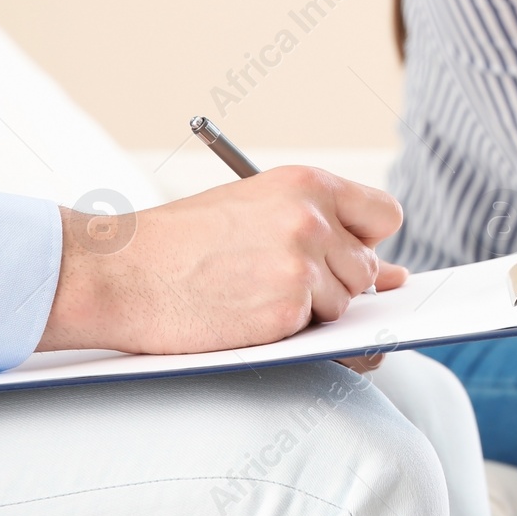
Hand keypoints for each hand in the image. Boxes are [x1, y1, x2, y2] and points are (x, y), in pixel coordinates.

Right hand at [38, 166, 408, 355]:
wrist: (116, 271)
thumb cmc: (180, 243)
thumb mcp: (257, 212)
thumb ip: (328, 233)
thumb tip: (400, 278)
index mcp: (308, 183)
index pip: (385, 215)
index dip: (366, 241)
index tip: (342, 253)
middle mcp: (313, 217)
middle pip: (369, 268)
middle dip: (334, 282)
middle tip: (272, 279)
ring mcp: (303, 264)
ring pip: (345, 303)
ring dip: (310, 310)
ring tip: (250, 292)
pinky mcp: (287, 308)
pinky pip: (317, 332)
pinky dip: (288, 333)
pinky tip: (244, 313)